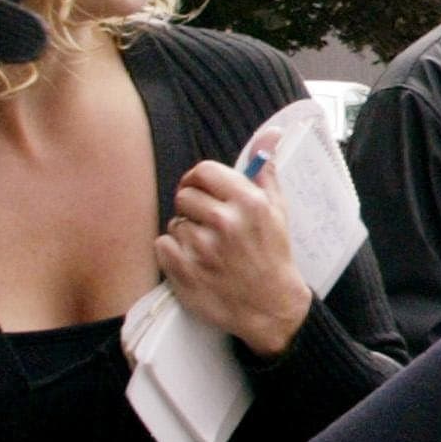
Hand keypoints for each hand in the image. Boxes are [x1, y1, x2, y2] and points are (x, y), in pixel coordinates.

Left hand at [155, 145, 311, 357]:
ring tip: (208, 249)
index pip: (204, 171)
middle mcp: (225, 223)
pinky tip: (195, 262)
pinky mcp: (184, 272)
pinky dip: (173, 253)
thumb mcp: (278, 210)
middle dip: (194, 208)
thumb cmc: (273, 255)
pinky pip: (162, 245)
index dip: (200, 180)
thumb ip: (266, 170)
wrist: (270, 308)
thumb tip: (270, 133)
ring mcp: (203, 249)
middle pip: (185, 194)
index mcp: (249, 203)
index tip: (204, 191)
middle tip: (210, 225)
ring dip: (187, 233)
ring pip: (175, 222)